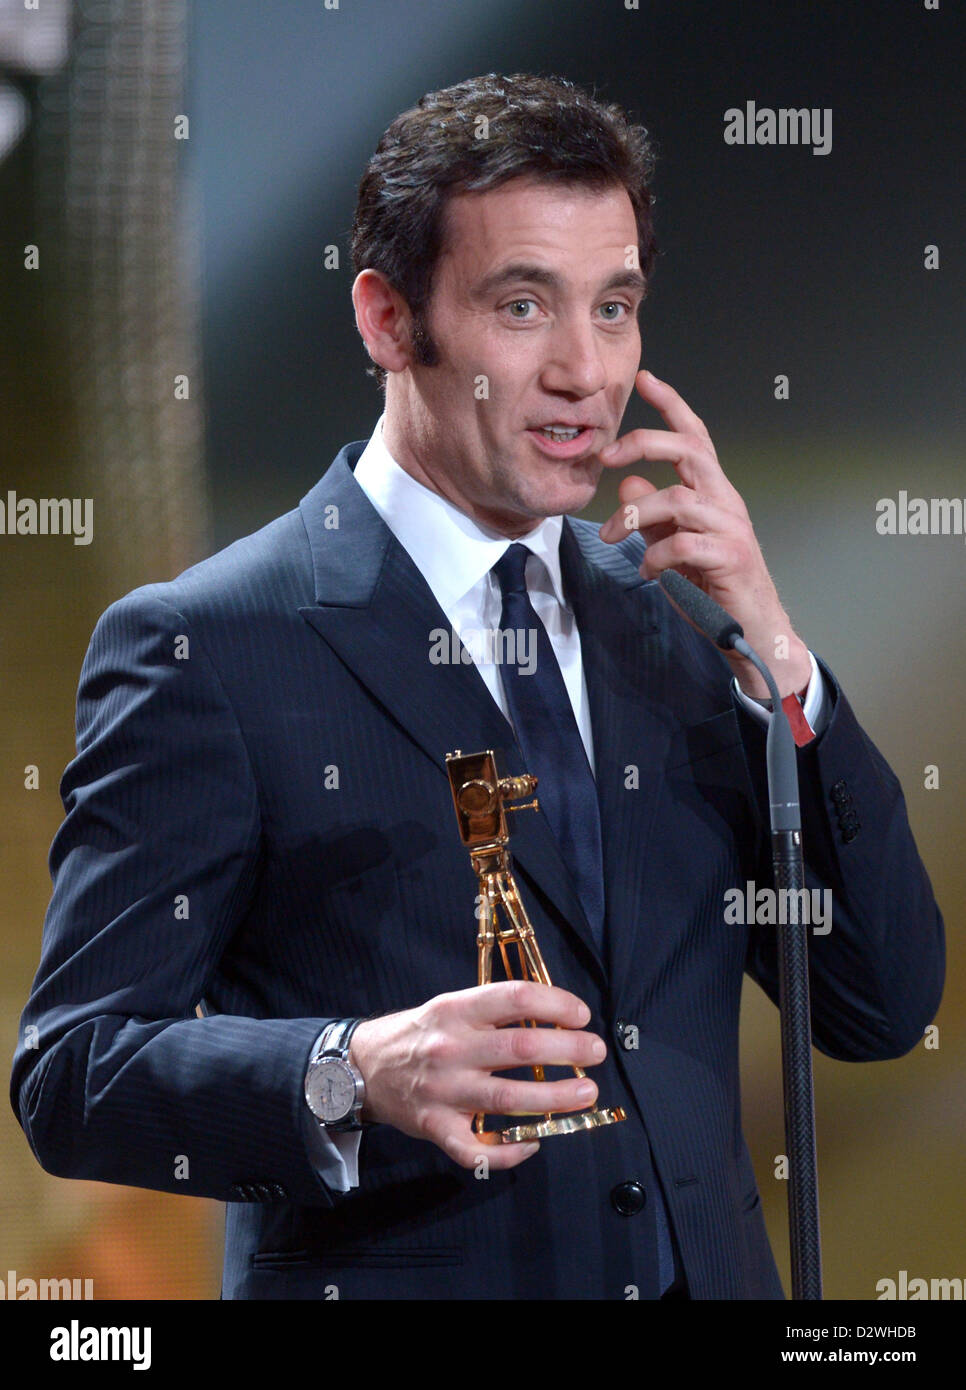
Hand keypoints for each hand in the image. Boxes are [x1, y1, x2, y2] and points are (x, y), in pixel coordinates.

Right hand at [348, 982, 605, 1169]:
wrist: (364, 1068)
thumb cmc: (418, 1035)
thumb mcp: (449, 1007)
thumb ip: (493, 1011)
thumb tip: (552, 1016)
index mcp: (456, 1010)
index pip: (514, 997)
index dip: (555, 1003)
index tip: (581, 1013)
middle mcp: (451, 1048)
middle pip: (521, 1046)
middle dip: (568, 1048)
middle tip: (594, 1051)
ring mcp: (444, 1091)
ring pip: (509, 1098)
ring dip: (556, 1097)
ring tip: (586, 1094)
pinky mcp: (437, 1128)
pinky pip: (478, 1150)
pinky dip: (510, 1151)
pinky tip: (534, 1142)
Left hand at [597, 369, 811, 698]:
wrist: (751, 630)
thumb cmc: (713, 587)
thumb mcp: (670, 546)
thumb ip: (651, 517)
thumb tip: (628, 486)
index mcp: (713, 493)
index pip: (695, 437)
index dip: (672, 405)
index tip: (645, 379)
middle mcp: (726, 501)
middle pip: (690, 451)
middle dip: (644, 443)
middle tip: (606, 457)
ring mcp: (732, 527)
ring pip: (678, 499)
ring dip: (633, 516)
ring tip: (609, 536)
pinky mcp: (731, 557)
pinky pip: (683, 544)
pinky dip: (655, 555)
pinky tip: (646, 570)